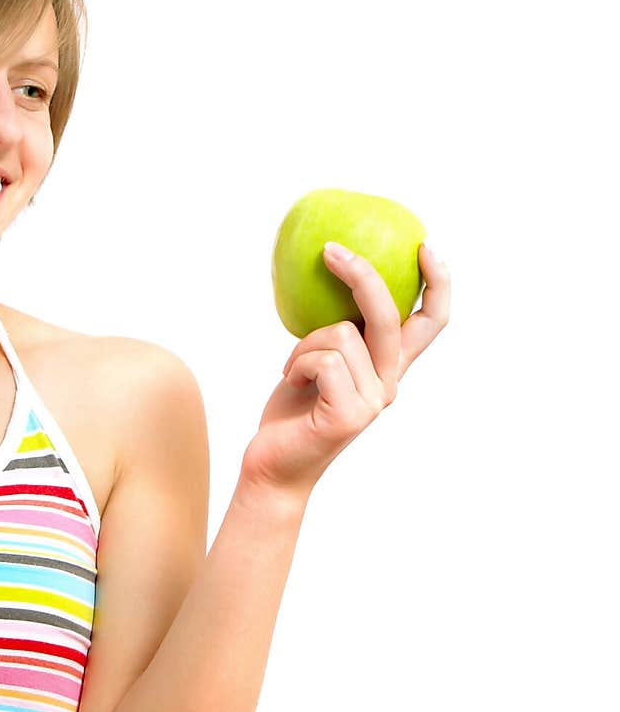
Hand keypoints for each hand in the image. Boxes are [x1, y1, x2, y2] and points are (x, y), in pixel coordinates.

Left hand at [240, 242, 450, 500]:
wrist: (274, 465)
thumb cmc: (292, 410)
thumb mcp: (319, 358)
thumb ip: (337, 330)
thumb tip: (331, 269)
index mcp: (389, 368)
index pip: (431, 322)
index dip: (438, 283)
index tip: (425, 245)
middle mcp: (389, 384)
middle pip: (391, 316)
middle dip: (362, 275)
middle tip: (331, 249)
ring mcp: (372, 402)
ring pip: (343, 335)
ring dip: (305, 343)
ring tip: (294, 368)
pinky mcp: (349, 416)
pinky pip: (323, 360)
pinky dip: (297, 362)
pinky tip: (290, 381)